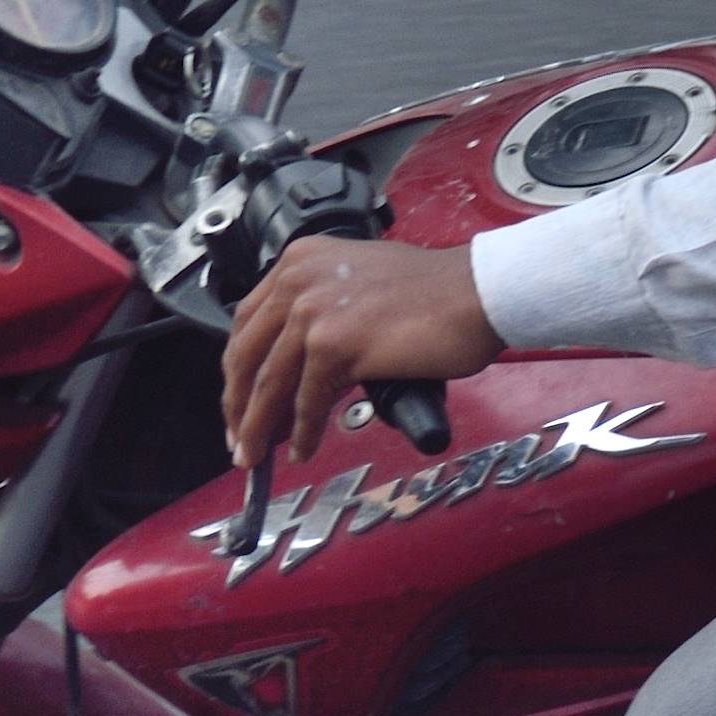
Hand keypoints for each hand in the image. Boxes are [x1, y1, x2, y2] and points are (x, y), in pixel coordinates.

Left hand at [219, 236, 504, 468]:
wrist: (478, 291)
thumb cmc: (438, 291)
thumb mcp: (361, 281)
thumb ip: (324, 308)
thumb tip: (300, 365)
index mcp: (300, 261)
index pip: (246, 323)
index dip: (237, 370)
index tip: (237, 399)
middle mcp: (298, 280)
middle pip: (246, 356)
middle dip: (236, 406)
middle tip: (238, 438)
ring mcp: (313, 312)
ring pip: (268, 384)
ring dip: (259, 428)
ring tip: (258, 454)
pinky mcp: (334, 345)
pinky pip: (307, 402)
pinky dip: (302, 432)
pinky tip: (303, 449)